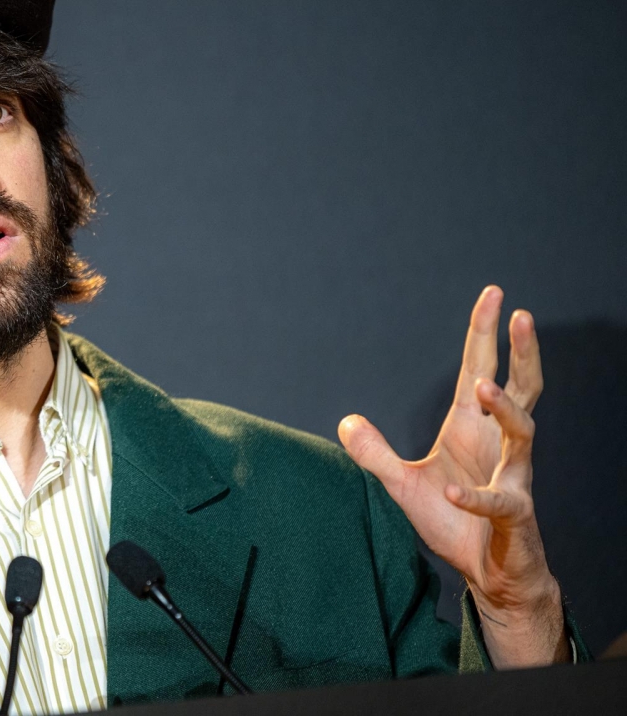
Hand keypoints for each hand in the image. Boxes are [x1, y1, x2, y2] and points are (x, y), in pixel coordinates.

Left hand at [338, 286, 565, 667]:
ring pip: (522, 433)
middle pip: (518, 387)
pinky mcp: (513, 515)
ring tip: (482, 385)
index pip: (479, 370)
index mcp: (471, 430)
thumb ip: (375, 453)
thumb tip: (346, 421)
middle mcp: (497, 446)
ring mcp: (511, 478)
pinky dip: (473, 495)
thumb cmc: (454, 523)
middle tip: (521, 313)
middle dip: (519, 351)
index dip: (485, 334)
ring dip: (504, 409)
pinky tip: (449, 490)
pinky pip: (497, 500)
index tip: (493, 295)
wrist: (488, 572)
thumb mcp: (402, 484)